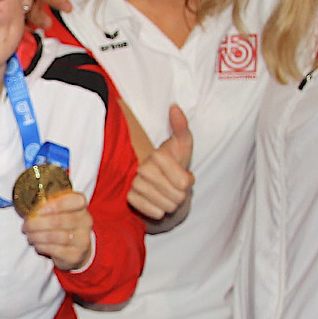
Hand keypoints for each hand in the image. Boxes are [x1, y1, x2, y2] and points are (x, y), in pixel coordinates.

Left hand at [23, 190, 94, 270]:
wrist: (77, 250)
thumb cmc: (64, 226)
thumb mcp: (61, 212)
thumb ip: (49, 206)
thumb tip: (31, 208)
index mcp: (81, 207)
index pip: (76, 200)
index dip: (57, 204)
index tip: (39, 210)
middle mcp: (85, 222)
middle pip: (59, 221)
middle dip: (38, 223)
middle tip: (26, 225)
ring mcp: (82, 240)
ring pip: (55, 236)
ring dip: (37, 236)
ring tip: (29, 235)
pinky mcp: (75, 255)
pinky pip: (54, 250)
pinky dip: (41, 246)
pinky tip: (36, 244)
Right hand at [128, 105, 194, 224]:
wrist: (160, 179)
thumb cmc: (175, 160)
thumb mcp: (183, 143)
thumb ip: (181, 127)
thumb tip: (174, 107)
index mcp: (157, 155)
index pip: (183, 182)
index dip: (188, 182)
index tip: (183, 175)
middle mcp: (143, 168)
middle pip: (176, 196)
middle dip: (180, 195)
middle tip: (175, 186)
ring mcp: (134, 183)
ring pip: (166, 206)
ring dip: (171, 204)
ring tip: (167, 194)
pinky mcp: (129, 197)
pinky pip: (152, 211)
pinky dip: (158, 210)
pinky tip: (157, 202)